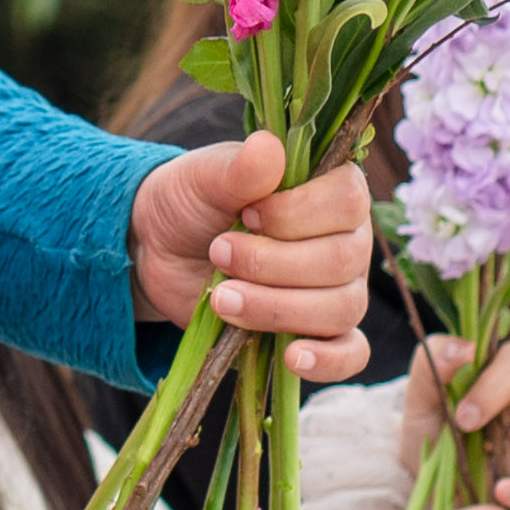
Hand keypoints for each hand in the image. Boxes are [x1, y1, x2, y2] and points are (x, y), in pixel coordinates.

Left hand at [131, 131, 375, 379]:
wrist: (159, 250)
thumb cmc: (191, 202)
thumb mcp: (202, 178)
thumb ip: (239, 168)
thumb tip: (268, 149)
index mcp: (331, 190)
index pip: (347, 202)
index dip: (297, 215)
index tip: (247, 214)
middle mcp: (347, 239)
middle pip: (342, 261)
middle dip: (272, 264)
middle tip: (218, 252)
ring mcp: (339, 289)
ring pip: (340, 309)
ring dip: (277, 308)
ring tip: (222, 298)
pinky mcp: (319, 332)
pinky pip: (350, 354)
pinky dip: (328, 360)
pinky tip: (293, 357)